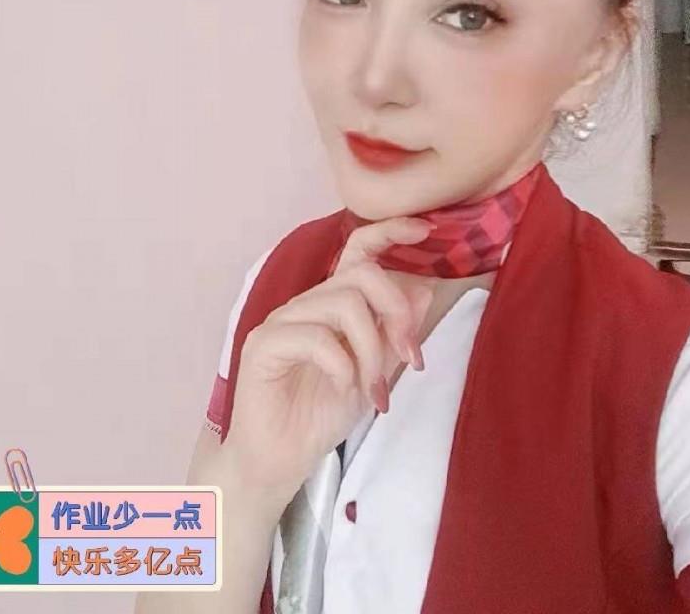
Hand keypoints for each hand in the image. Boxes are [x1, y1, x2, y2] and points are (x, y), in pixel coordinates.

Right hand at [223, 216, 435, 505]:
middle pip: (361, 275)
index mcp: (331, 304)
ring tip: (373, 390)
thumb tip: (425, 290)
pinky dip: (342, 366)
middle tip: (410, 358)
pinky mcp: (264, 346)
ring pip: (343, 304)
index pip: (357, 251)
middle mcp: (307, 304)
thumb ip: (395, 334)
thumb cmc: (322, 414)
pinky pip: (315, 337)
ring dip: (372, 350)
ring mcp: (283, 322)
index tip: (425, 229)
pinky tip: (344, 390)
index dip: (389, 232)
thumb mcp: (374, 373)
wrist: (280, 461)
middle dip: (396, 313)